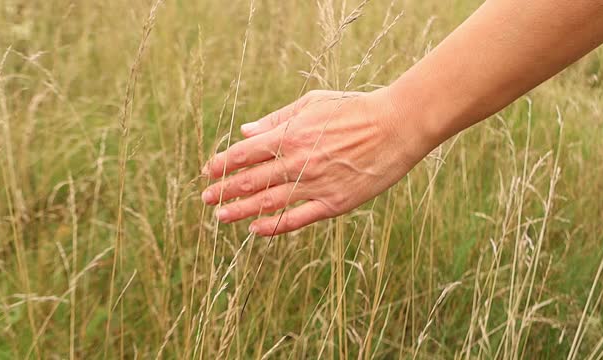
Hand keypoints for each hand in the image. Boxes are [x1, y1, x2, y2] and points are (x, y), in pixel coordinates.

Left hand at [201, 89, 431, 235]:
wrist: (396, 126)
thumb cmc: (354, 109)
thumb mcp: (312, 103)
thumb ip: (277, 119)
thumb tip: (246, 131)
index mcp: (290, 135)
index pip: (244, 154)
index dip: (221, 164)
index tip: (208, 171)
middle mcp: (298, 162)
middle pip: (249, 180)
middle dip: (223, 190)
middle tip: (206, 198)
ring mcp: (315, 185)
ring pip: (268, 202)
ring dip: (240, 210)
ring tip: (221, 216)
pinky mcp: (334, 202)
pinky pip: (297, 218)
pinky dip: (274, 226)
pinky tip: (257, 229)